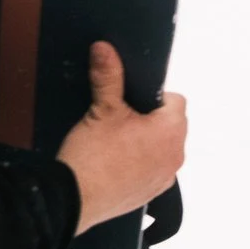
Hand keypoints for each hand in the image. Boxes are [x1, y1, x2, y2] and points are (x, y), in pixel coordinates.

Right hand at [56, 43, 187, 237]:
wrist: (72, 200)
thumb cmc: (92, 153)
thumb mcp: (102, 110)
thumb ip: (108, 77)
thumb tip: (104, 48)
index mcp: (172, 130)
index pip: (175, 100)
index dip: (153, 96)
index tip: (131, 100)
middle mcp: (177, 154)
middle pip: (170, 125)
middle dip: (150, 119)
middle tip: (120, 120)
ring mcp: (166, 177)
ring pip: (162, 148)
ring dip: (146, 142)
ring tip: (116, 142)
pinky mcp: (151, 193)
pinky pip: (153, 170)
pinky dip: (140, 164)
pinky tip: (116, 163)